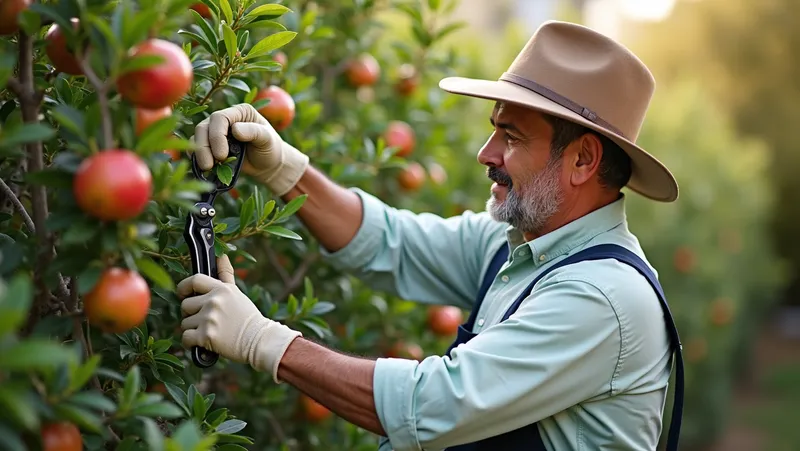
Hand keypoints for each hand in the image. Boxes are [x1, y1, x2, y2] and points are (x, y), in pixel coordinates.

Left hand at [177, 254, 301, 381]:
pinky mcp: (206, 336)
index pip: (194, 280)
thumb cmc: (247, 317)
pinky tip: (203, 342)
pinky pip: (185, 338)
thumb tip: (221, 255)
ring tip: (210, 331)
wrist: (259, 340)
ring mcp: (209, 319)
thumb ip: (225, 274)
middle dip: (191, 313)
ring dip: (193, 329)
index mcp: (221, 289)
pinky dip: (191, 342)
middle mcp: (214, 301)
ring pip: (184, 323)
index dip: (184, 287)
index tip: (184, 294)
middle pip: (185, 305)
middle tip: (205, 320)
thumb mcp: (236, 292)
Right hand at [190, 103, 308, 195]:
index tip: (222, 155)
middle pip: (204, 127)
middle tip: (210, 165)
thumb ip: (254, 132)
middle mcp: (225, 119)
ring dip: (199, 153)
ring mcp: (216, 132)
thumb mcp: (267, 139)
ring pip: (198, 137)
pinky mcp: (212, 145)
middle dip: (204, 147)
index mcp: (240, 112)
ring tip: (208, 168)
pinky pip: (197, 148)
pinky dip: (197, 157)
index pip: (220, 118)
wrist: (269, 164)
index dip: (217, 136)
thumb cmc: (270, 148)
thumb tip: (235, 129)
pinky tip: (202, 167)